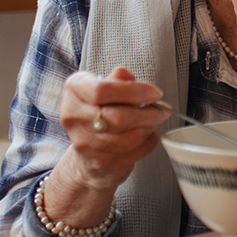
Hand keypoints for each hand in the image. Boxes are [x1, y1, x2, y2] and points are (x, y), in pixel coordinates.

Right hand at [46, 67, 170, 226]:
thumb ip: (117, 80)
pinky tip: (146, 135)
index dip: (134, 91)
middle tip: (163, 109)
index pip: (102, 90)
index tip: (155, 93)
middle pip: (119, 117)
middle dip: (150, 113)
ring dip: (150, 128)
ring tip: (153, 121)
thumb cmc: (100, 113)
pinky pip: (135, 152)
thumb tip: (124, 74)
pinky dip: (148, 142)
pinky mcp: (100, 163)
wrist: (87, 153)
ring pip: (131, 137)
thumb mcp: (106, 89)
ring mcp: (85, 144)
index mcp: (74, 90)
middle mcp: (73, 117)